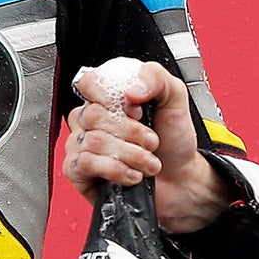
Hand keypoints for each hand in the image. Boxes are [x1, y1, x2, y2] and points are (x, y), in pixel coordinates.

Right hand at [63, 61, 229, 232]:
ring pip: (93, 141)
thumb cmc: (173, 141)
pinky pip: (84, 163)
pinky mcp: (78, 171)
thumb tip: (130, 90)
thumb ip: (155, 78)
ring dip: (130, 155)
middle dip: (132, 132)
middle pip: (93, 114)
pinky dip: (114, 170)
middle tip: (152, 141)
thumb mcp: (175, 98)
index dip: (111, 97)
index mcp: (108, 98)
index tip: (137, 111)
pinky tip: (131, 175)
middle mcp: (91, 119)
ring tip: (148, 162)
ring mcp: (82, 144)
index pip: (88, 83)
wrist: (180, 179)